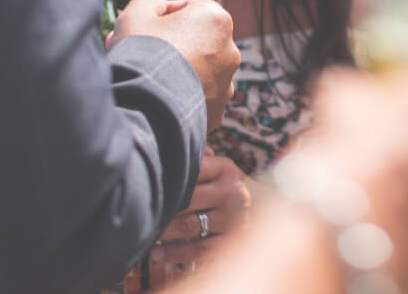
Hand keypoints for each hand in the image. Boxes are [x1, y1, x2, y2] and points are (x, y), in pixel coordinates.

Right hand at [108, 0, 239, 127]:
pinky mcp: (217, 111)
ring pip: (197, 70)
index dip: (161, 15)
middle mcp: (229, 50)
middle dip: (167, 43)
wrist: (145, 109)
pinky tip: (157, 99)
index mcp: (216, 19)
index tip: (141, 27)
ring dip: (176, 70)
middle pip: (194, 40)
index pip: (188, 8)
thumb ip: (148, 0)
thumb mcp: (136, 14)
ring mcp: (226, 84)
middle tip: (137, 53)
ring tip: (145, 78)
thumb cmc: (141, 54)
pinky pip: (197, 98)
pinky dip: (181, 96)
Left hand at [148, 150, 257, 266]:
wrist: (268, 207)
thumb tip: (172, 153)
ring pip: (189, 226)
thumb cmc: (231, 185)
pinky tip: (158, 254)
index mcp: (226, 168)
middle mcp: (232, 192)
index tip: (146, 185)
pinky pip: (198, 249)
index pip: (191, 170)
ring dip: (163, 232)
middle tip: (139, 212)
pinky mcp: (231, 241)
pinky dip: (176, 253)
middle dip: (162, 208)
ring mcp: (233, 218)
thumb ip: (199, 162)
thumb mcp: (221, 168)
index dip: (167, 179)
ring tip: (146, 233)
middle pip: (187, 199)